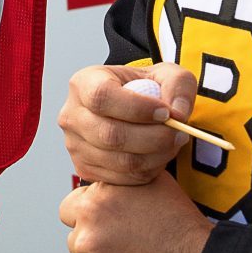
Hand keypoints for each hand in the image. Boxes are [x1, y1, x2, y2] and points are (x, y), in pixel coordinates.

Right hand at [59, 63, 196, 185]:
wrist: (132, 112)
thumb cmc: (146, 90)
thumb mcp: (167, 74)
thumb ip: (178, 85)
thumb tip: (177, 114)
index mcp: (84, 83)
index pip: (103, 97)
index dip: (137, 108)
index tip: (166, 112)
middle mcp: (72, 115)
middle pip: (110, 134)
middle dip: (153, 138)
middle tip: (180, 133)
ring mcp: (75, 145)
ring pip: (119, 161)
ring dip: (156, 155)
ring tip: (174, 143)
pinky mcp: (85, 169)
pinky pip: (122, 178)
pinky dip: (148, 170)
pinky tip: (160, 155)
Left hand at [60, 174, 212, 252]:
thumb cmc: (181, 226)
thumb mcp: (151, 183)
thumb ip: (118, 178)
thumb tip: (105, 168)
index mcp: (93, 206)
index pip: (69, 210)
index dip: (89, 215)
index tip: (107, 223)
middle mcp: (86, 239)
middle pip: (75, 240)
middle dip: (96, 243)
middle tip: (127, 247)